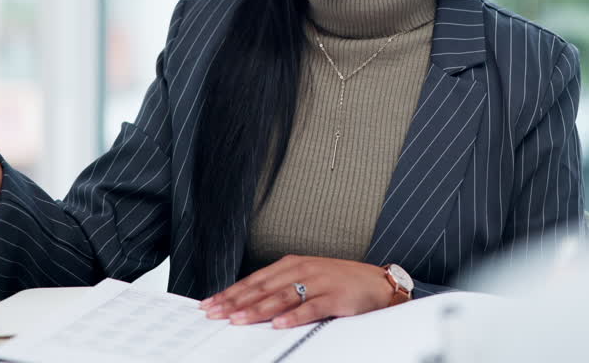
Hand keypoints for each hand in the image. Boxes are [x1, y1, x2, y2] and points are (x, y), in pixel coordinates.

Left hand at [199, 255, 392, 328]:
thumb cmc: (340, 282)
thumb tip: (249, 303)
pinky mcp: (336, 297)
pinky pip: (311, 307)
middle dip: (237, 302)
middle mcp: (303, 270)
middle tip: (216, 314)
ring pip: (282, 296)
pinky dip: (293, 316)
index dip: (231, 292)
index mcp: (293, 264)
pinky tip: (278, 324)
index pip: (255, 280)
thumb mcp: (308, 278)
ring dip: (258, 309)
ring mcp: (320, 282)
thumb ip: (282, 287)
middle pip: (263, 287)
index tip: (211, 304)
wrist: (378, 283)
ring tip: (238, 319)